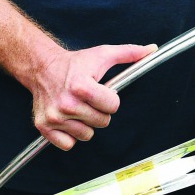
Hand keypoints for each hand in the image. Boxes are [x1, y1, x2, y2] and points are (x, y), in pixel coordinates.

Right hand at [30, 42, 156, 150]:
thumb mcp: (102, 55)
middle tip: (89, 99)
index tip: (102, 91)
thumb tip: (152, 50)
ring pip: (87, 135)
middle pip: (102, 122)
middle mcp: (66, 103)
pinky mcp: (44, 127)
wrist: (42, 67)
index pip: (113, 106)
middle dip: (99, 111)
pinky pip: (68, 144)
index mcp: (81, 86)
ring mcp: (54, 117)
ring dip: (86, 124)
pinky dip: (70, 135)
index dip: (111, 99)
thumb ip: (129, 53)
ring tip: (78, 107)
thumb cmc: (75, 63)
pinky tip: (68, 119)